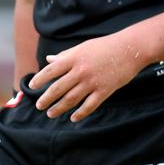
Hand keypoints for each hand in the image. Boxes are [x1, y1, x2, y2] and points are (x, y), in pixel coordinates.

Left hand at [26, 34, 142, 120]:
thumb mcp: (83, 47)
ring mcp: (92, 82)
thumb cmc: (107, 46)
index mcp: (74, 58)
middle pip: (58, 88)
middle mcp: (80, 71)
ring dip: (59, 109)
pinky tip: (74, 118)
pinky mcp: (105, 90)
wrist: (131, 49)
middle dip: (46, 99)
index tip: (32, 87)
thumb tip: (48, 60)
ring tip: (51, 114)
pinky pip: (89, 105)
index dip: (40, 80)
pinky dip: (80, 113)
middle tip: (40, 106)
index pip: (50, 71)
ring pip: (71, 99)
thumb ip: (65, 55)